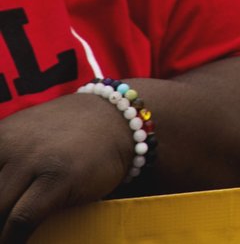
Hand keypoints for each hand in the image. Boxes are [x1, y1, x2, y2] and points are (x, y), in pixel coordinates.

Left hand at [0, 93, 132, 240]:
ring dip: (0, 232)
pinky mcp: (59, 177)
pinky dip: (12, 238)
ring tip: (6, 238)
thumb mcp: (23, 137)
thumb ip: (2, 162)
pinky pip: (21, 218)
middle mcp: (8, 145)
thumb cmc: (67, 134)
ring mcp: (34, 160)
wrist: (118, 117)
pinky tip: (14, 241)